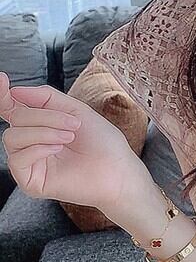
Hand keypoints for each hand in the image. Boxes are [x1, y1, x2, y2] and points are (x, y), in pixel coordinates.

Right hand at [0, 70, 150, 212]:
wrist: (118, 169)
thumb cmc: (103, 143)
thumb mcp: (76, 110)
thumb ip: (45, 97)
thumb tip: (14, 91)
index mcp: (39, 126)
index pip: (11, 108)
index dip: (3, 95)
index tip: (3, 80)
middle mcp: (30, 143)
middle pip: (15, 118)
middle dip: (44, 117)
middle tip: (73, 125)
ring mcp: (29, 163)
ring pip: (12, 137)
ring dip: (43, 132)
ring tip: (69, 137)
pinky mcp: (30, 181)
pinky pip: (17, 159)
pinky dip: (38, 149)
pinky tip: (58, 150)